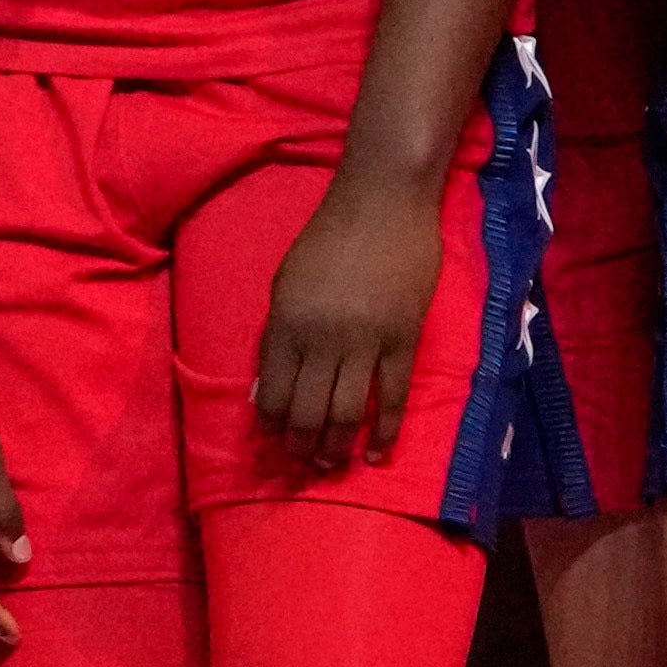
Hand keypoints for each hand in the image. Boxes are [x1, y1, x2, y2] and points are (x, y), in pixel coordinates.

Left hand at [248, 157, 441, 477]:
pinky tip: (376, 453)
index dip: (274, 424)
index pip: (275, 392)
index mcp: (287, 323)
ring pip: (348, 411)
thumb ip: (274, 340)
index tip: (276, 440)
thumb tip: (263, 395)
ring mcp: (366, 341)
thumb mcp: (285, 284)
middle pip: (309, 411)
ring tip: (332, 464)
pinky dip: (385, 431)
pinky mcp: (403, 339)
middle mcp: (322, 338)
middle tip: (303, 463)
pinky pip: (393, 396)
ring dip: (337, 446)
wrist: (383, 203)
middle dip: (303, 445)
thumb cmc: (328, 239)